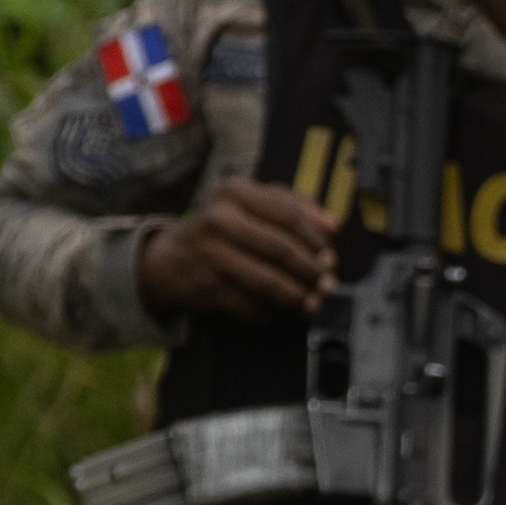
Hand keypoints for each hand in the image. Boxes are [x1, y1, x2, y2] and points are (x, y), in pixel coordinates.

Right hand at [135, 180, 337, 321]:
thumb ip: (295, 207)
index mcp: (236, 192)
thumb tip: (334, 225)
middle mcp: (220, 219)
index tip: (330, 256)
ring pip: (269, 281)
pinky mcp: (207, 286)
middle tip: (328, 285)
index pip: (289, 215)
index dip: (316, 240)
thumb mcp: (253, 205)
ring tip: (312, 303)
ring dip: (297, 297)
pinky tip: (278, 311)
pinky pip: (250, 305)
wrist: (171, 259)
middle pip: (282, 250)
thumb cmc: (223, 229)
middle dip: (312, 272)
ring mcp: (211, 254)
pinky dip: (270, 311)